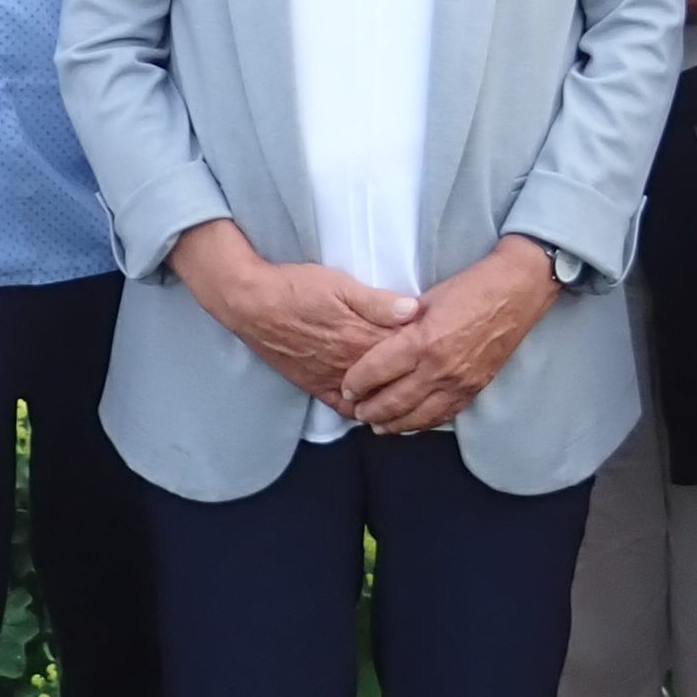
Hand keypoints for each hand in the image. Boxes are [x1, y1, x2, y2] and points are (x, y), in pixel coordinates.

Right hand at [176, 223, 419, 401]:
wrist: (251, 305)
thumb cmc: (296, 288)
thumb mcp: (340, 284)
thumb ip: (378, 302)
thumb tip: (414, 310)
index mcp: (360, 337)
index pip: (404, 351)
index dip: (426, 349)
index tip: (445, 344)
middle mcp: (349, 365)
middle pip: (393, 377)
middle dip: (417, 376)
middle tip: (442, 372)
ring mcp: (332, 379)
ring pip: (373, 398)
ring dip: (395, 398)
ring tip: (419, 395)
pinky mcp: (316, 386)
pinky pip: (345, 408)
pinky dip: (365, 412)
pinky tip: (380, 411)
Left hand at [338, 239, 558, 433]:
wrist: (516, 292)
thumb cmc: (470, 287)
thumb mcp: (427, 298)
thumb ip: (401, 323)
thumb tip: (377, 339)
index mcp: (423, 340)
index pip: (378, 370)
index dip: (357, 382)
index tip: (346, 387)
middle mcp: (440, 368)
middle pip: (393, 400)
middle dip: (369, 409)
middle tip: (355, 411)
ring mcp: (459, 383)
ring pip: (417, 416)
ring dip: (392, 424)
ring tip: (376, 425)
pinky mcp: (474, 389)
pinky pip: (443, 415)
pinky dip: (422, 423)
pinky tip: (409, 424)